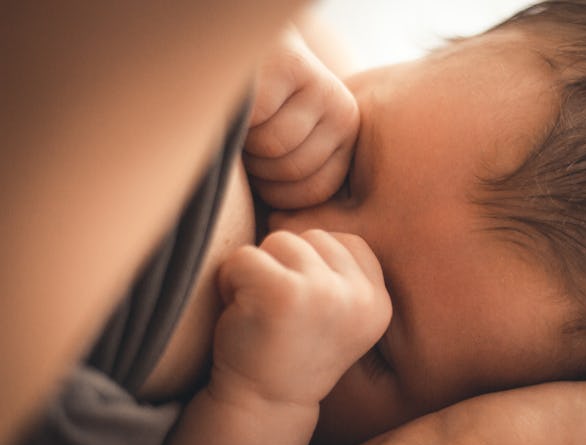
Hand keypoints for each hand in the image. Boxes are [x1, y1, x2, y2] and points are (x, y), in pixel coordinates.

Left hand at [213, 230, 390, 405]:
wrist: (261, 405)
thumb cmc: (290, 350)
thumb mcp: (337, 311)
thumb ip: (340, 271)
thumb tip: (314, 206)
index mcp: (380, 303)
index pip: (347, 243)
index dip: (313, 266)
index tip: (304, 311)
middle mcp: (360, 297)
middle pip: (312, 237)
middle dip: (285, 266)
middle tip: (279, 314)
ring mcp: (324, 293)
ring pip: (279, 240)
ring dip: (258, 271)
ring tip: (260, 312)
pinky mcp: (283, 293)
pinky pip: (244, 256)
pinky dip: (230, 281)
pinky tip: (241, 314)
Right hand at [244, 25, 358, 209]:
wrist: (235, 57)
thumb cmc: (252, 120)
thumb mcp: (280, 160)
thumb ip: (294, 190)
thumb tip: (291, 241)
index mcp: (345, 138)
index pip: (316, 193)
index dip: (277, 192)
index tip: (264, 168)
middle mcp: (343, 111)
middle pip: (296, 173)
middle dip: (259, 169)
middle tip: (249, 144)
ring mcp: (323, 87)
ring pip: (276, 149)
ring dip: (246, 145)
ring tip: (246, 124)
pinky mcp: (294, 66)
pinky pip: (259, 122)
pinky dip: (237, 121)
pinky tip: (242, 102)